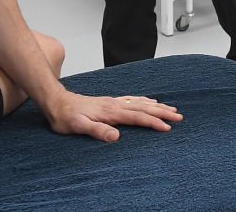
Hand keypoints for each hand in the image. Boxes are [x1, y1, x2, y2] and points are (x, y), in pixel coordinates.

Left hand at [42, 91, 182, 142]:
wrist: (56, 102)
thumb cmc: (66, 117)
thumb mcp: (78, 126)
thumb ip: (97, 130)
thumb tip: (116, 136)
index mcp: (110, 112)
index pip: (137, 117)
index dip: (153, 122)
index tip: (168, 127)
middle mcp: (114, 105)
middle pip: (143, 108)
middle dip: (162, 112)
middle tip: (179, 116)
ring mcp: (113, 102)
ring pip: (140, 103)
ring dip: (156, 106)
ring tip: (171, 108)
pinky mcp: (109, 102)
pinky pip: (132, 100)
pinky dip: (144, 100)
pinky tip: (149, 101)